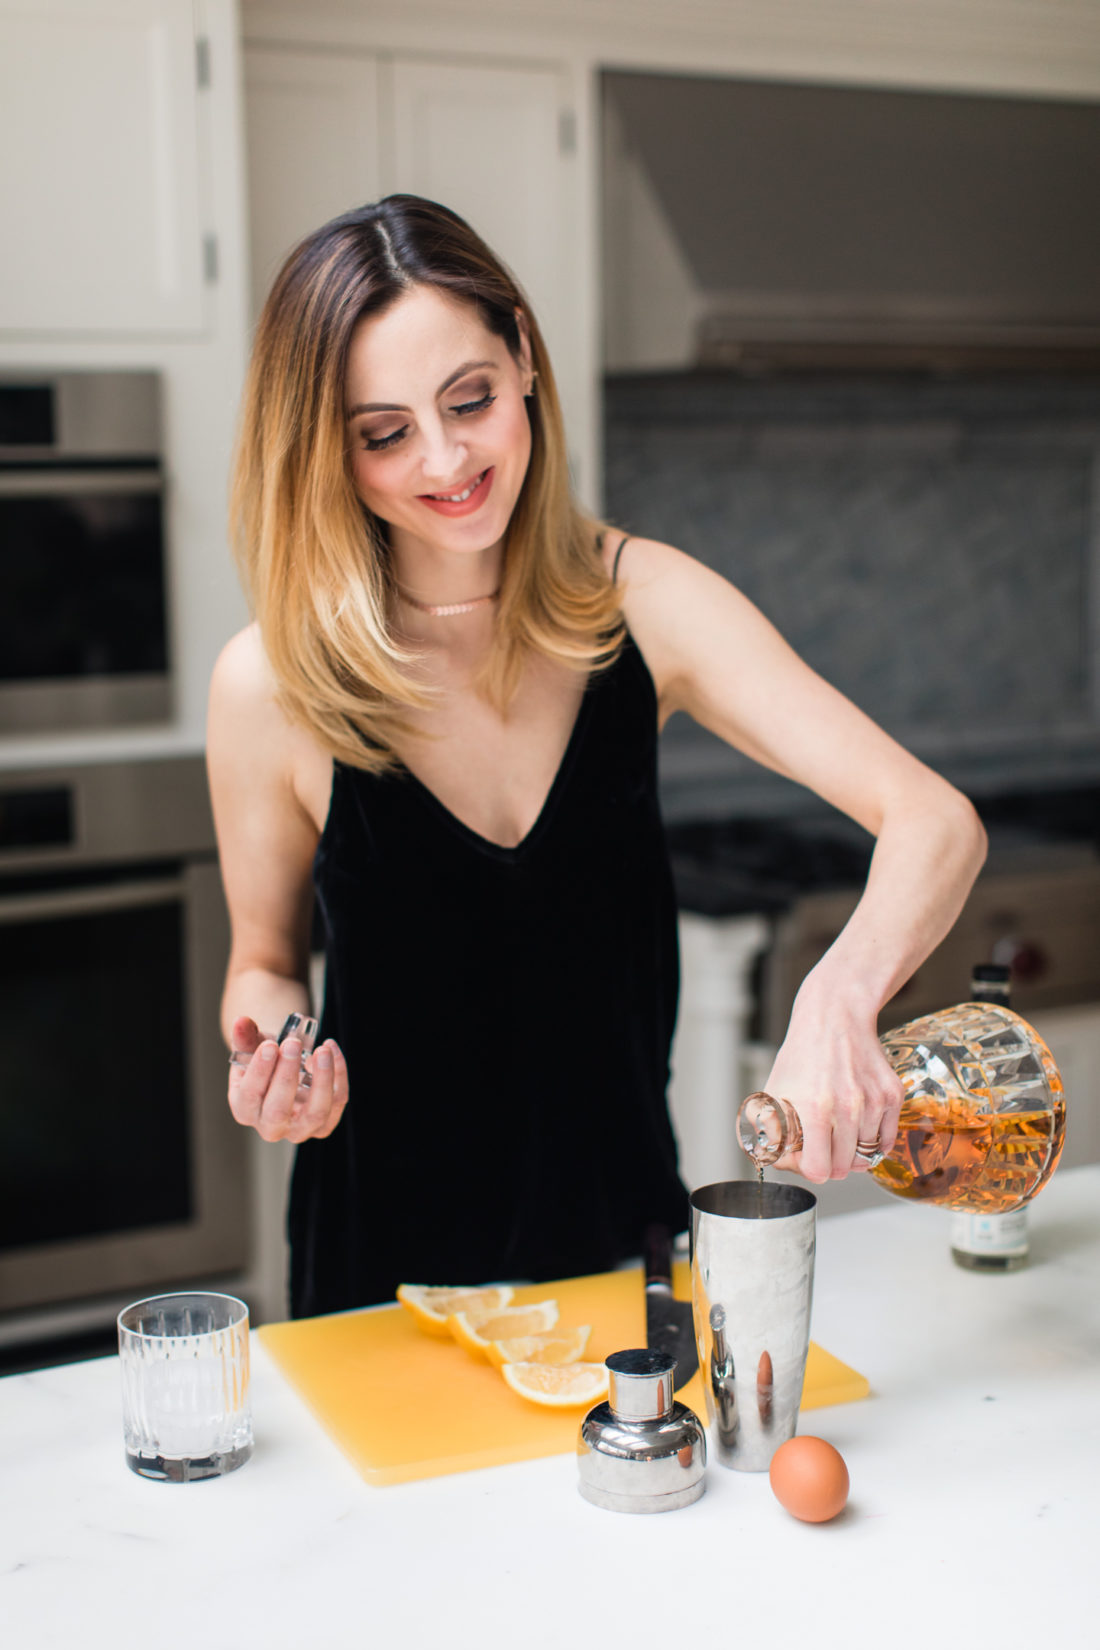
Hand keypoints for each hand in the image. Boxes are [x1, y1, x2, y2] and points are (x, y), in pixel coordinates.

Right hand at [227, 1015, 348, 1143]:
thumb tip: (241, 1021)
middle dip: (286, 1076)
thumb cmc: (267, 1061)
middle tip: (293, 1044)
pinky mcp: (325, 1124)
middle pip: (278, 1110)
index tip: (270, 1045)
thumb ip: (246, 1037)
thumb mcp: (253, 1049)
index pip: (250, 1096)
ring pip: (315, 1113)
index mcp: (245, 1110)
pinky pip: (338, 1102)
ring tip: (322, 1050)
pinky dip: (339, 1074)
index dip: (259, 1070)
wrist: (287, 1070)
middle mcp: (271, 1127)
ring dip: (322, 1079)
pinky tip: (331, 1050)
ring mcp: (300, 1129)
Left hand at [762, 985, 902, 1183]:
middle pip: (843, 1168)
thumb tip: (782, 1163)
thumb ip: (774, 1131)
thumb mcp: (775, 1090)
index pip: (818, 1170)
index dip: (809, 1168)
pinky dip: (873, 1141)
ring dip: (851, 1150)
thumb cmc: (802, 1055)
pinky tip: (858, 1125)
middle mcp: (847, 1107)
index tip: (805, 1156)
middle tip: (821, 1144)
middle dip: (829, 1162)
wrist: (835, 1017)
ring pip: (865, 1156)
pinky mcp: (892, 1095)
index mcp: (814, 1108)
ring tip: (838, 1128)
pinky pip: (886, 1141)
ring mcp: (873, 1102)